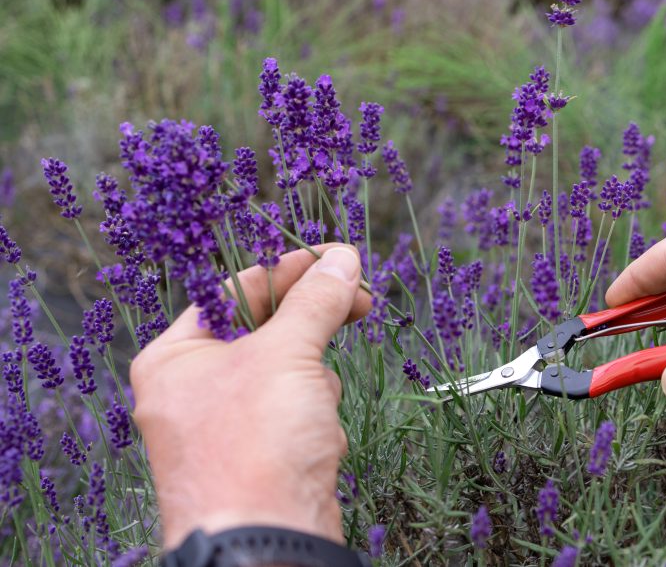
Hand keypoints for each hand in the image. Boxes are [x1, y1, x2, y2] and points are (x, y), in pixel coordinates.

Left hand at [130, 244, 371, 548]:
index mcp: (175, 359)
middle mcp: (192, 391)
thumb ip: (315, 300)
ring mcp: (225, 426)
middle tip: (359, 302)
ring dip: (314, 380)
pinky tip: (318, 438)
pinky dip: (314, 417)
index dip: (289, 270)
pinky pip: (295, 413)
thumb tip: (341, 259)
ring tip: (317, 406)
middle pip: (264, 330)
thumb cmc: (254, 445)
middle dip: (311, 326)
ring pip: (287, 372)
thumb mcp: (287, 354)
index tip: (336, 258)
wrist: (266, 542)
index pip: (234, 292)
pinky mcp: (259, 456)